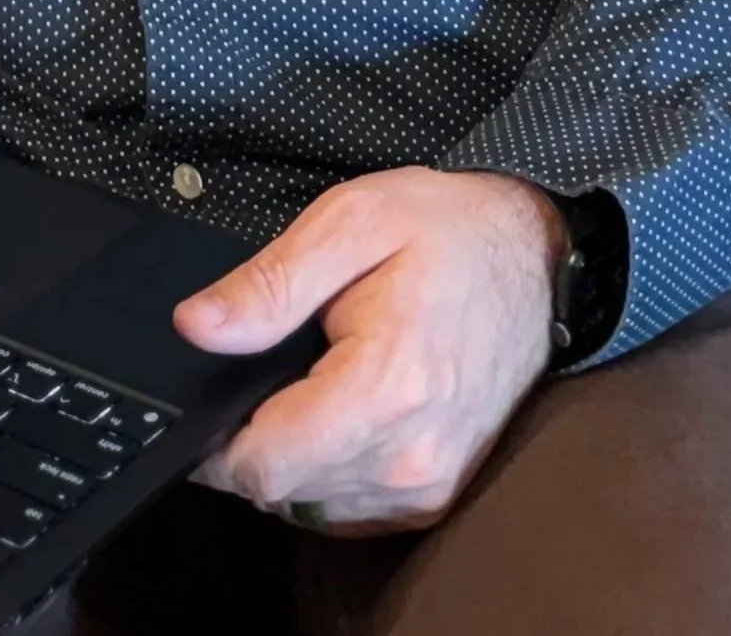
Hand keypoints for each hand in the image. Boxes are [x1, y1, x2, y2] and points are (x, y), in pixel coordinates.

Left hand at [173, 166, 562, 535]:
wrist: (534, 256)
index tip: (211, 397)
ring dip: (292, 457)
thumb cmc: (449, 232)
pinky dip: (328, 470)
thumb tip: (197, 327)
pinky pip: (348, 508)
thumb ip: (270, 283)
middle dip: (254, 438)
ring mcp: (429, 485)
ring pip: (311, 504)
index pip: (264, 466)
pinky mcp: (437, 494)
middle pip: (281, 491)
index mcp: (386, 388)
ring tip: (313, 380)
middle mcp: (412, 456)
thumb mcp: (350, 222)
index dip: (216, 439)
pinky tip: (341, 411)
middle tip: (272, 365)